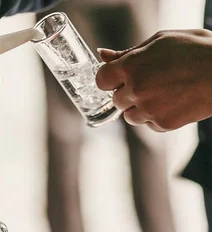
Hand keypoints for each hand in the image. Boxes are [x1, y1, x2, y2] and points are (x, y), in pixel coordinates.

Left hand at [96, 29, 211, 131]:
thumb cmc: (195, 49)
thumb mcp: (161, 40)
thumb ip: (128, 52)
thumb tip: (102, 55)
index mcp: (132, 66)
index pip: (101, 80)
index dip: (109, 78)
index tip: (118, 76)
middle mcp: (136, 90)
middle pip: (116, 99)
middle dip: (128, 91)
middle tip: (151, 80)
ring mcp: (148, 110)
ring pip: (130, 116)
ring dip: (139, 106)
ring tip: (162, 91)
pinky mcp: (162, 124)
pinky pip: (148, 124)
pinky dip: (155, 116)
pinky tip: (171, 101)